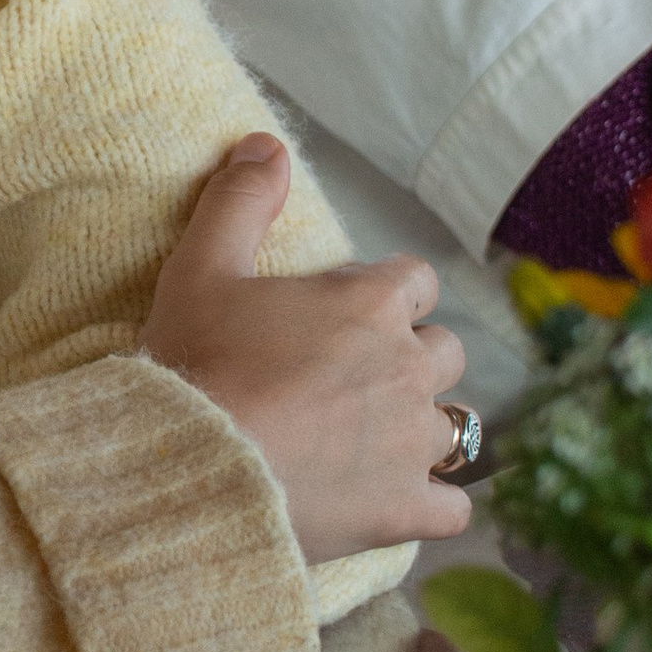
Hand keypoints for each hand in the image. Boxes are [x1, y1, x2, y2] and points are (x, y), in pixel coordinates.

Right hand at [142, 133, 471, 559]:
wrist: (193, 466)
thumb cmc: (196, 364)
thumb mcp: (200, 268)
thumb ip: (239, 201)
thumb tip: (265, 143)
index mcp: (370, 304)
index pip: (415, 281)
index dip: (385, 295)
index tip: (345, 315)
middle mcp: (408, 367)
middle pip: (446, 352)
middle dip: (413, 360)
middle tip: (356, 379)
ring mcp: (413, 442)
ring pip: (458, 426)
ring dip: (426, 428)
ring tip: (380, 441)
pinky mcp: (405, 507)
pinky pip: (454, 508)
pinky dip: (434, 504)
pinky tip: (401, 503)